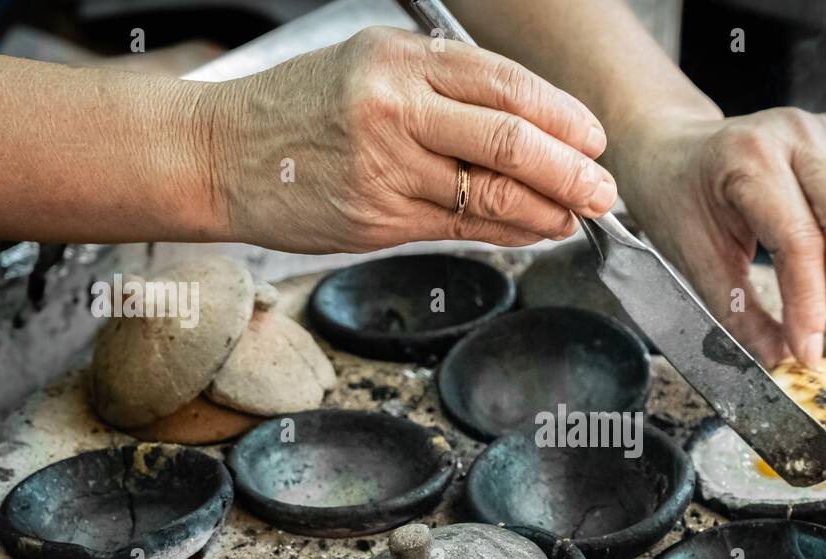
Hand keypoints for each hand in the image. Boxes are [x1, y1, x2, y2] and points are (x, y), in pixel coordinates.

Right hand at [200, 27, 617, 251]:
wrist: (221, 154)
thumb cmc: (301, 112)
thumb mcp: (372, 71)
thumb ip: (445, 96)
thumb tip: (529, 135)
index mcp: (402, 58)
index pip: (507, 84)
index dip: (562, 116)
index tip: (594, 140)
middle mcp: (397, 105)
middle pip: (511, 137)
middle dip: (571, 170)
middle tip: (604, 190)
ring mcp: (387, 164)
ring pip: (491, 192)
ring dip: (547, 210)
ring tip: (577, 217)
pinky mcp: (378, 216)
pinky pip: (461, 227)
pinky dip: (508, 233)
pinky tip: (535, 233)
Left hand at [612, 108, 825, 366]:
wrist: (670, 151)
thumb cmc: (677, 200)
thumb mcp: (696, 261)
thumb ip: (739, 314)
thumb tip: (778, 360)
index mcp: (749, 160)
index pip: (799, 241)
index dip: (809, 305)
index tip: (807, 351)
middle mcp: (794, 136)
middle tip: (813, 320)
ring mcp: (824, 132)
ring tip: (820, 290)